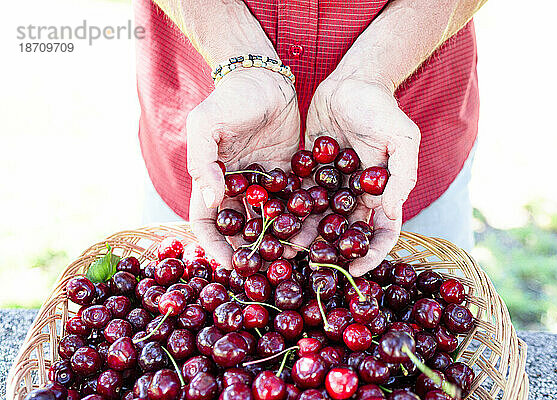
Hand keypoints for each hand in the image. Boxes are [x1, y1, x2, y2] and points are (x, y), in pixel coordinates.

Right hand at [187, 68, 299, 266]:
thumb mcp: (204, 125)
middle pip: (243, 227)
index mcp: (212, 180)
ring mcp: (264, 181)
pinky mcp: (289, 171)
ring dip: (283, 236)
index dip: (216, 246)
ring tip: (299, 250)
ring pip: (272, 217)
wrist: (263, 76)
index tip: (233, 265)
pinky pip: (295, 198)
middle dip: (256, 248)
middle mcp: (238, 186)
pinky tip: (317, 227)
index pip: (208, 222)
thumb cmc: (228, 99)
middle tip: (272, 265)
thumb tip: (213, 201)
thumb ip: (202, 162)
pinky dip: (303, 214)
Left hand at [305, 76, 420, 275]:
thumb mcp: (402, 137)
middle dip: (330, 249)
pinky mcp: (309, 172)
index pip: (382, 232)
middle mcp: (356, 194)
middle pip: (344, 231)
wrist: (350, 81)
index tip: (356, 270)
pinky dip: (288, 210)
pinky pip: (299, 196)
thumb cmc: (381, 108)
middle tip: (310, 262)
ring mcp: (332, 185)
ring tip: (285, 246)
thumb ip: (402, 175)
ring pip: (318, 218)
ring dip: (304, 234)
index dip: (373, 253)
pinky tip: (272, 220)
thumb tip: (393, 213)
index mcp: (382, 192)